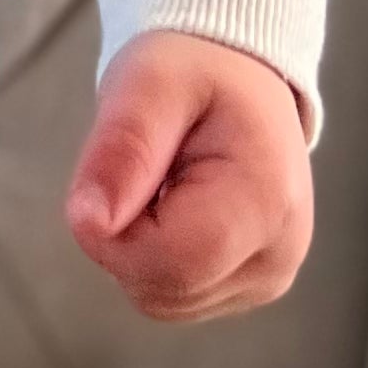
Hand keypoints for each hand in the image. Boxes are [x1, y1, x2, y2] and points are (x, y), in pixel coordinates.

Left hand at [64, 32, 312, 321]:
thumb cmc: (193, 69)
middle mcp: (278, 256)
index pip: (170, 264)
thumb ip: (122, 149)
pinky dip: (155, 256)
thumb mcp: (148, 84)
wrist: (238, 72)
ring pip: (163, 298)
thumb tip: (88, 224)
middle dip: (125, 235)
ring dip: (138, 245)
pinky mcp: (250, 284)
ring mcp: (268, 278)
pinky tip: (173, 205)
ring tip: (163, 179)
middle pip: (163, 289)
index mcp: (265, 204)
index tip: (114, 174)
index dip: (115, 232)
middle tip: (144, 166)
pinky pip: (175, 295)